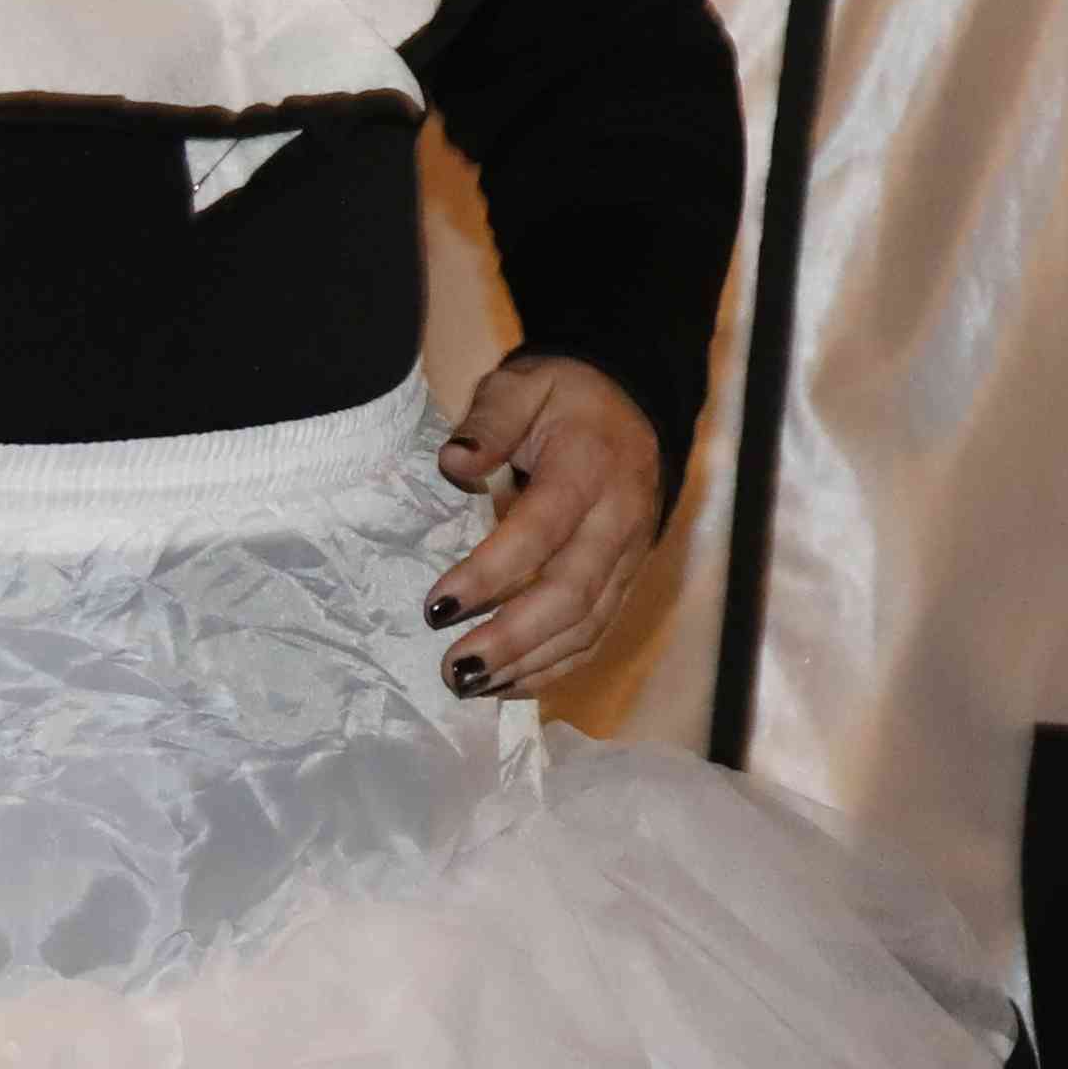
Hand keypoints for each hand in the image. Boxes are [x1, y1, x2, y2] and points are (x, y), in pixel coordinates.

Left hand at [430, 354, 668, 698]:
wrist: (632, 402)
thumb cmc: (564, 397)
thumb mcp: (522, 384)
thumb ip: (489, 421)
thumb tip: (454, 463)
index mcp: (590, 468)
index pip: (541, 531)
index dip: (490, 574)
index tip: (436, 607)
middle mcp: (619, 519)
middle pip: (572, 594)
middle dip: (511, 638)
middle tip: (454, 666)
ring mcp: (630, 556)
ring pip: (587, 625)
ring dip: (528, 663)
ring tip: (469, 684)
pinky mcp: (627, 579)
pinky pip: (596, 633)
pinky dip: (553, 666)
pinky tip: (506, 684)